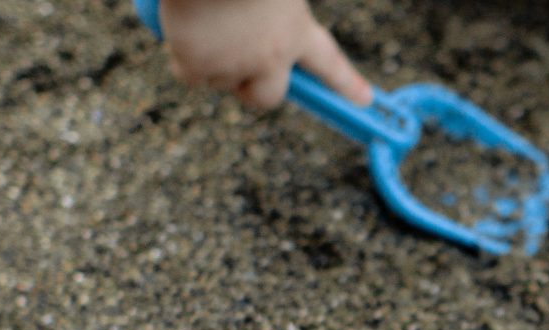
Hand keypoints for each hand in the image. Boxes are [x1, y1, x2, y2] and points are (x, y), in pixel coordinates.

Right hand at [159, 0, 371, 109]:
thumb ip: (279, 11)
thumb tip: (255, 32)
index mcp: (297, 29)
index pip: (329, 63)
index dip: (346, 83)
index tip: (364, 99)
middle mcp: (271, 56)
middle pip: (266, 97)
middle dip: (253, 89)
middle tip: (240, 69)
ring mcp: (233, 64)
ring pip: (220, 80)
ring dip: (212, 59)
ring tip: (207, 20)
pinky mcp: (196, 64)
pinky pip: (189, 75)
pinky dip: (184, 57)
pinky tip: (186, 29)